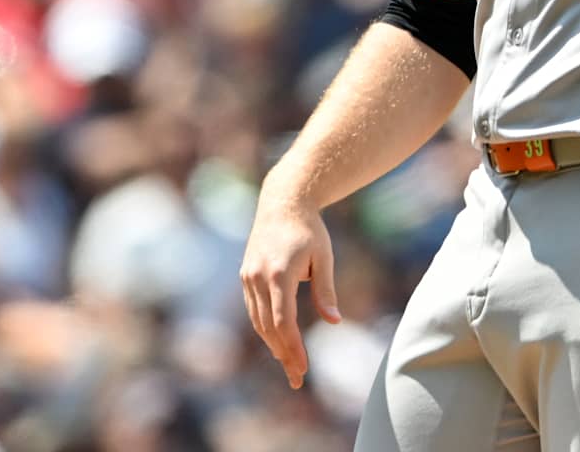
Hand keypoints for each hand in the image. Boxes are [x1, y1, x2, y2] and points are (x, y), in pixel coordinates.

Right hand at [239, 184, 341, 388]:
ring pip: (258, 321)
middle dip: (283, 354)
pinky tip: (276, 341)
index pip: (284, 321)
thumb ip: (326, 291)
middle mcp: (259, 277)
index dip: (293, 348)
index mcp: (279, 273)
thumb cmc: (309, 230)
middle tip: (297, 377)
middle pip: (268, 327)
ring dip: (272, 345)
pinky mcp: (246, 275)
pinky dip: (264, 328)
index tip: (303, 367)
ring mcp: (249, 276)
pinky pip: (253, 309)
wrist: (282, 203)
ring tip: (288, 365)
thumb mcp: (324, 257)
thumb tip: (334, 322)